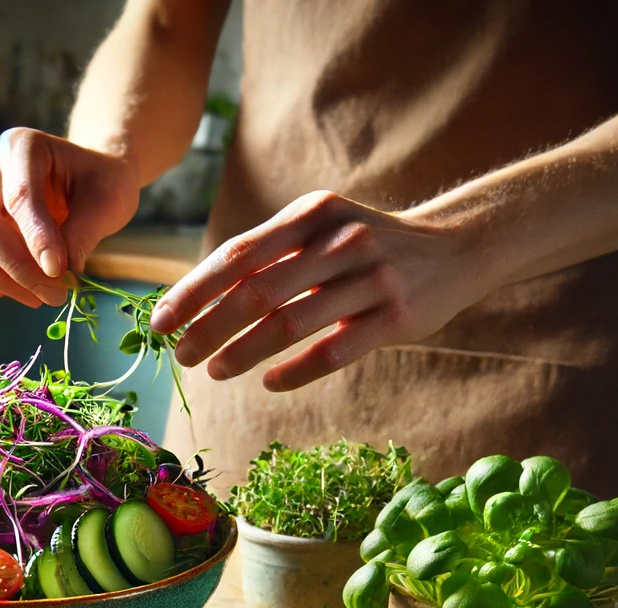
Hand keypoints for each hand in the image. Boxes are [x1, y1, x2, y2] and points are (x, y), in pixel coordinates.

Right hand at [0, 128, 140, 307]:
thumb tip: (59, 274)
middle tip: (56, 294)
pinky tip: (14, 289)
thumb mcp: (108, 201)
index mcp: (23, 145)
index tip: (60, 273)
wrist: (83, 182)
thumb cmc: (98, 185)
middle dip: (18, 267)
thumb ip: (84, 232)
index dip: (37, 239)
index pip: (19, 196)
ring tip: (40, 295)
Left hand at [149, 191, 495, 390]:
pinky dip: (295, 372)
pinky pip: (333, 352)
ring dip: (243, 353)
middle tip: (181, 355)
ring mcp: (371, 280)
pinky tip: (268, 383)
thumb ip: (269, 254)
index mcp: (311, 215)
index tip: (160, 321)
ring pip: (290, 324)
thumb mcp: (320, 228)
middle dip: (209, 328)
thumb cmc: (365, 244)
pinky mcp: (396, 318)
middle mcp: (340, 242)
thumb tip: (195, 294)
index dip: (193, 292)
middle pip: (256, 292)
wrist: (457, 245)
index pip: (236, 256)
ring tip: (215, 371)